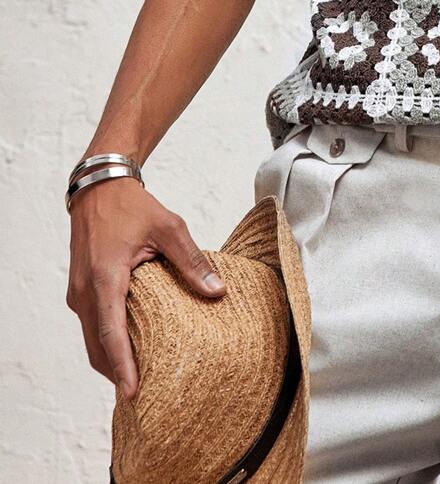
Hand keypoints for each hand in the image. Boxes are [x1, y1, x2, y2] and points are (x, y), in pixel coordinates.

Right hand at [66, 176, 226, 398]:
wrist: (99, 189)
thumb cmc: (132, 206)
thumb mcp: (168, 227)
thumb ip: (191, 260)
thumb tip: (217, 291)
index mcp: (105, 277)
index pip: (111, 331)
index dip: (122, 364)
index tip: (132, 391)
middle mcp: (85, 291)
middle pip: (97, 345)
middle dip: (117, 372)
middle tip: (143, 394)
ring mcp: (78, 293)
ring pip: (92, 339)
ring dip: (110, 359)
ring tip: (138, 377)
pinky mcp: (80, 291)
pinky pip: (91, 325)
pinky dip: (106, 342)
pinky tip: (128, 348)